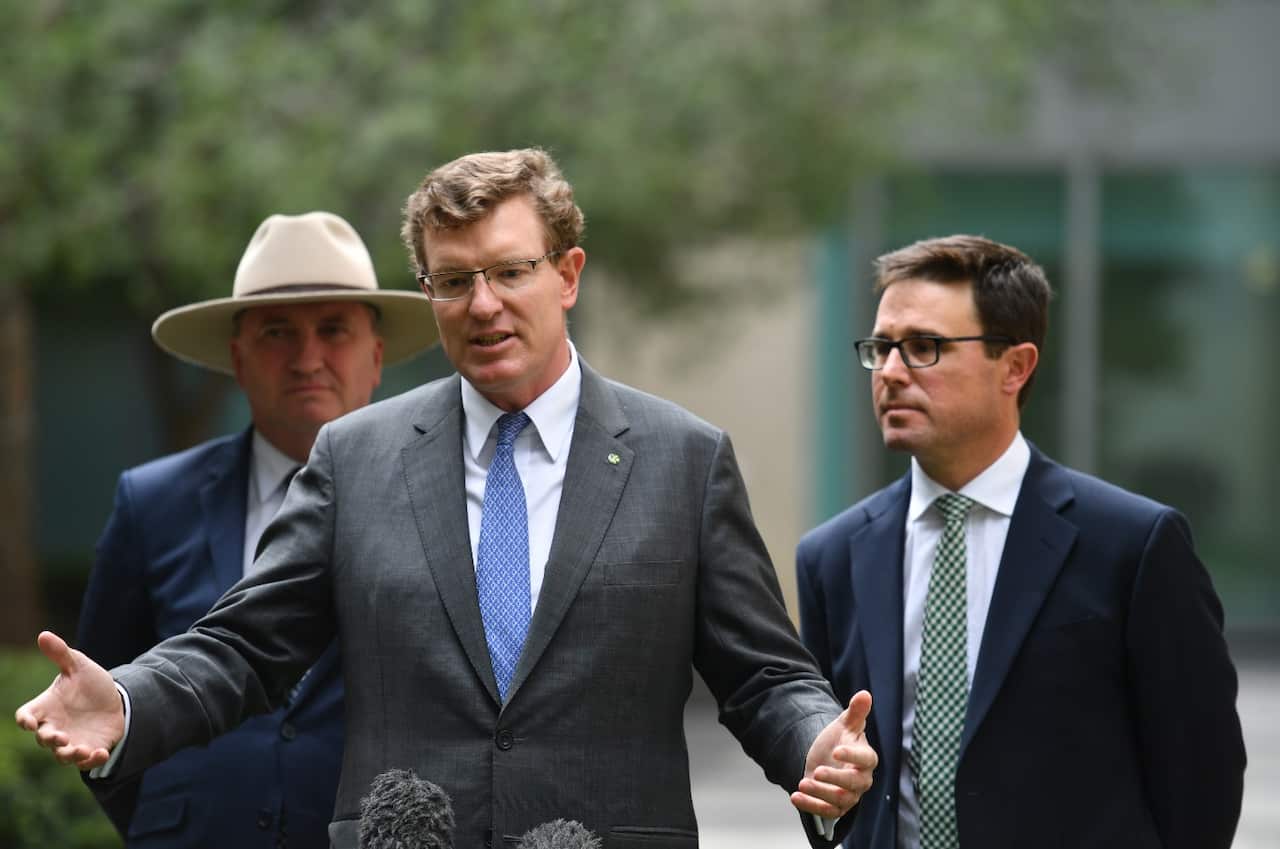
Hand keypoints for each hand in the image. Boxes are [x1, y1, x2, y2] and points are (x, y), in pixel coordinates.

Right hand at [13, 631, 124, 769]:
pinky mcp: (90, 749)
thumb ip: (61, 654)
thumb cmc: (89, 684)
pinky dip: (91, 760)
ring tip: (81, 749)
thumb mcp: (78, 666)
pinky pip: (86, 762)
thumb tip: (43, 634)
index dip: (25, 720)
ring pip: (62, 756)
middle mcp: (54, 727)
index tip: (29, 722)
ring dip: (69, 755)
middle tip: (60, 737)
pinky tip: (100, 753)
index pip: (26, 716)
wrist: (115, 699)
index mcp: (46, 707)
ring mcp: (71, 741)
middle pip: (44, 739)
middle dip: (50, 740)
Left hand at [791, 690, 877, 818]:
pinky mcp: (835, 807)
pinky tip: (795, 798)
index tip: (836, 750)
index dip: (852, 756)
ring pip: (839, 800)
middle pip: (853, 784)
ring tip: (801, 784)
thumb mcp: (845, 724)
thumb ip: (856, 711)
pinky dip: (810, 806)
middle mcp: (861, 780)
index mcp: (866, 759)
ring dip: (820, 794)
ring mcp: (849, 795)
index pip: (866, 760)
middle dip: (835, 780)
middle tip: (817, 771)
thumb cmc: (840, 740)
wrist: (826, 758)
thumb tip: (864, 694)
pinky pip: (826, 811)